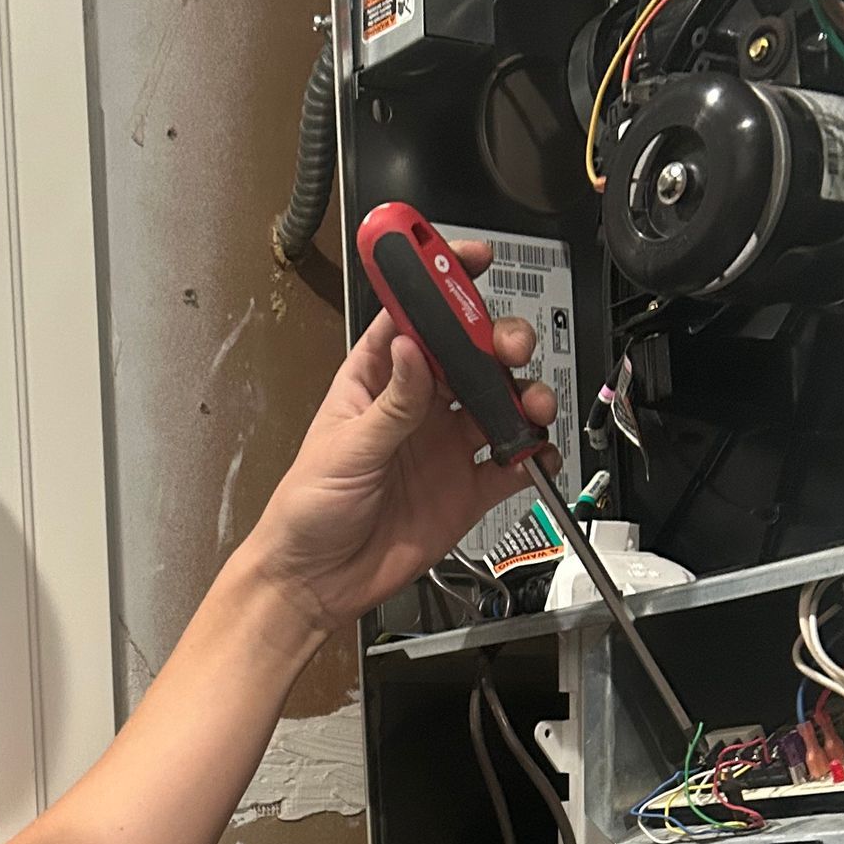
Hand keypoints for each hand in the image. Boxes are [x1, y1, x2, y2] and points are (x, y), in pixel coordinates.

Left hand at [242, 241, 558, 639]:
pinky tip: (536, 453)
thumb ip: (390, 404)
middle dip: (498, 341)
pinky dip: (532, 455)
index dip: (442, 284)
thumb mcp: (344, 451)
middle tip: (509, 348)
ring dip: (524, 397)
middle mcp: (416, 407)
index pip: (413, 317)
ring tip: (532, 406)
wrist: (316, 583)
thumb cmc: (307, 512)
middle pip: (471, 354)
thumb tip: (410, 347)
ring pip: (500, 403)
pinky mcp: (466, 489)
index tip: (470, 260)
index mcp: (376, 382)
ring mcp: (445, 445)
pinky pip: (512, 464)